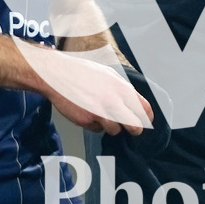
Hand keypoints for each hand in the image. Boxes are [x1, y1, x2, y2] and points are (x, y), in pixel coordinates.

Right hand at [13, 38, 152, 134]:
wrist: (57, 75)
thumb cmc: (82, 73)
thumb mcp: (108, 75)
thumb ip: (122, 90)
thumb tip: (135, 103)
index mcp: (122, 88)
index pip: (144, 109)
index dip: (146, 118)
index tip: (145, 122)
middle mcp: (114, 101)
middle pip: (134, 126)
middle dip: (134, 129)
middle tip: (131, 129)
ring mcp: (100, 113)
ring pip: (115, 130)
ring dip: (111, 126)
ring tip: (101, 113)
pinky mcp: (87, 121)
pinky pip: (97, 129)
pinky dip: (94, 125)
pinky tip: (87, 112)